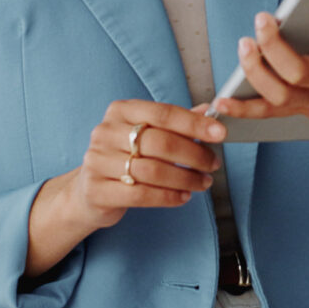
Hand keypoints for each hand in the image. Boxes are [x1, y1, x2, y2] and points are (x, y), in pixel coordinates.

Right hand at [25, 101, 224, 276]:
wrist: (88, 191)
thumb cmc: (123, 158)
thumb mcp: (145, 135)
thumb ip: (175, 123)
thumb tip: (208, 110)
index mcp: (120, 111)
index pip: (163, 113)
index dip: (194, 123)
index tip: (220, 132)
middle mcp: (105, 132)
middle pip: (160, 142)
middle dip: (194, 154)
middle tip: (213, 164)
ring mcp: (97, 161)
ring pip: (153, 170)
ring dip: (185, 178)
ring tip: (202, 182)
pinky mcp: (97, 190)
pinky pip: (141, 194)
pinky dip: (169, 197)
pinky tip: (184, 196)